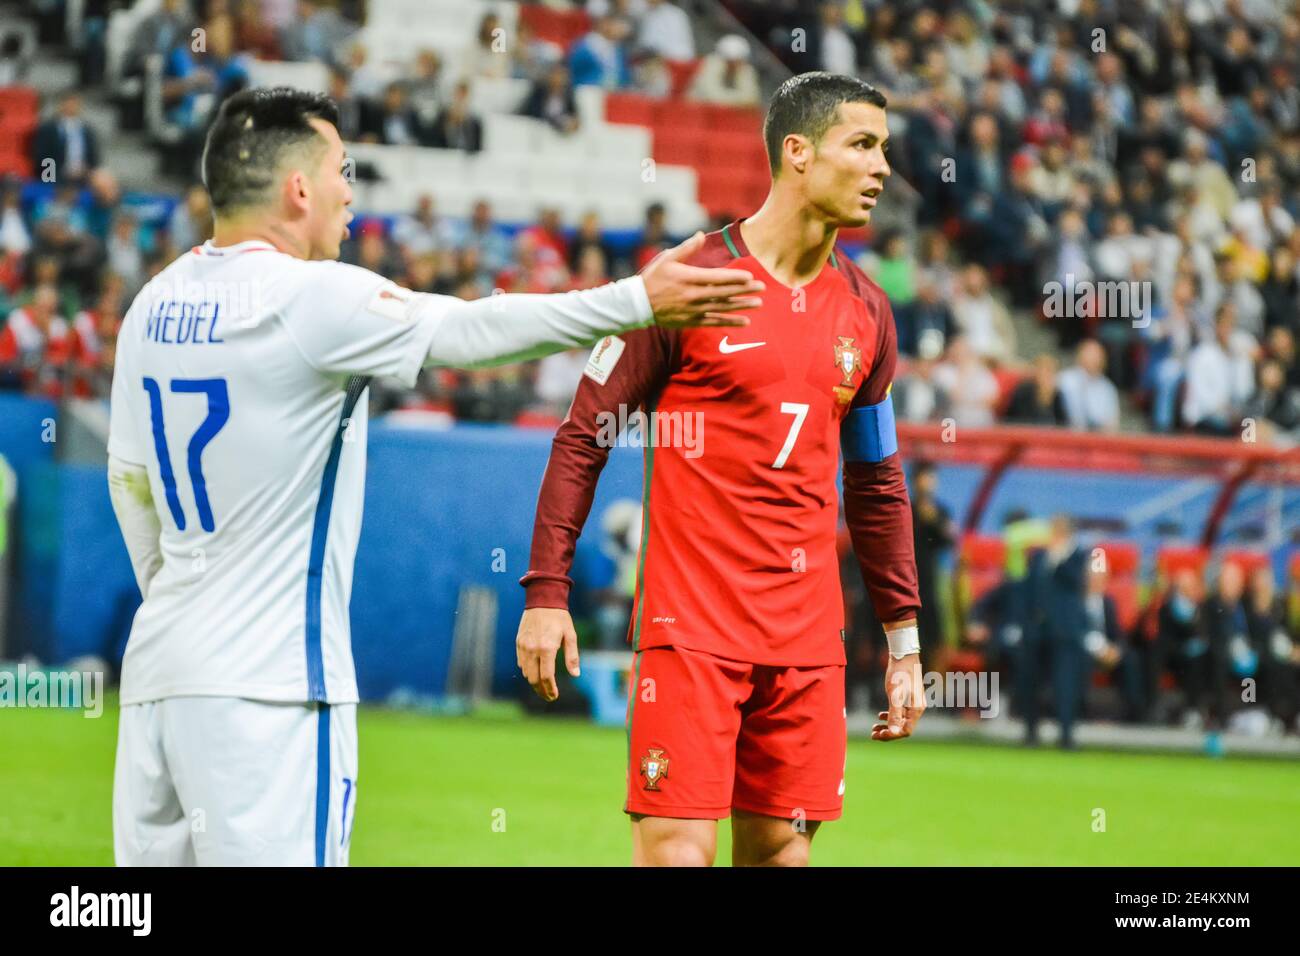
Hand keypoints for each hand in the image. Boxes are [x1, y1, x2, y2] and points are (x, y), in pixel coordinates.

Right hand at [516, 607, 579, 701]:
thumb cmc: (559, 617)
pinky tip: (535, 672)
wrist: (542, 600)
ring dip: (534, 682)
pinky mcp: (519, 643)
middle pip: (533, 679)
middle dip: (541, 690)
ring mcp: (524, 646)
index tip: (554, 696)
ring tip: (543, 686)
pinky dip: (527, 671)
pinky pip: (521, 663)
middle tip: (549, 696)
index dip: (550, 690)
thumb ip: (572, 657)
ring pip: (526, 673)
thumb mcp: (570, 635)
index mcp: (547, 649)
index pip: (546, 677)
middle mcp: (533, 649)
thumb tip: (575, 674)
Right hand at [640, 231, 762, 327]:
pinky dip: (730, 322)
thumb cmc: (653, 278)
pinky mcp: (692, 321)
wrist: (638, 305)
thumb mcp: (667, 259)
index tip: (750, 277)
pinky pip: (715, 322)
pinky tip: (745, 321)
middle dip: (744, 290)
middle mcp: (693, 296)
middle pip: (724, 293)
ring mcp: (693, 310)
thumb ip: (686, 248)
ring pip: (722, 308)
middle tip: (762, 288)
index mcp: (689, 278)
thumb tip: (701, 234)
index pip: (717, 278)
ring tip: (758, 304)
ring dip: (741, 306)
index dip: (735, 278)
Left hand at [872, 653, 924, 740]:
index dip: (892, 735)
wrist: (903, 655)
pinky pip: (900, 713)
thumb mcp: (895, 694)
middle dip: (888, 732)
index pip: (906, 731)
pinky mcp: (908, 698)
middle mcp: (917, 708)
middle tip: (872, 734)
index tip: (878, 735)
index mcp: (916, 709)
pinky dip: (890, 716)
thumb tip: (893, 732)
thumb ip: (894, 714)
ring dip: (888, 725)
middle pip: (903, 727)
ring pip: (901, 720)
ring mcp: (913, 703)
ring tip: (874, 728)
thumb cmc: (900, 673)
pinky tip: (880, 716)